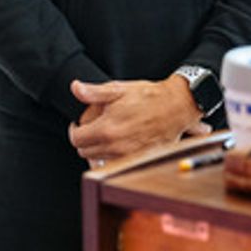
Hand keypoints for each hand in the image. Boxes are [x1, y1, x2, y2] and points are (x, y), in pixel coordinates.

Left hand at [67, 76, 200, 162]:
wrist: (176, 107)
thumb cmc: (149, 97)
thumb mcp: (118, 89)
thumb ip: (93, 92)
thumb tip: (75, 88)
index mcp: (106, 130)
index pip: (76, 139)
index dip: (74, 130)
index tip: (79, 124)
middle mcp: (115, 147)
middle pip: (85, 152)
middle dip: (85, 139)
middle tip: (93, 126)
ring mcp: (127, 156)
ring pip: (99, 159)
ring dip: (98, 147)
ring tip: (107, 131)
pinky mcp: (137, 159)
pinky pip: (115, 162)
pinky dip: (112, 154)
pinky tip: (119, 139)